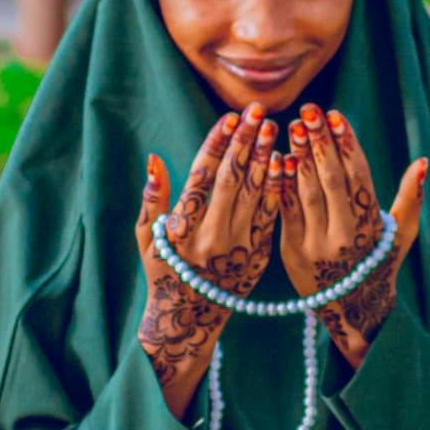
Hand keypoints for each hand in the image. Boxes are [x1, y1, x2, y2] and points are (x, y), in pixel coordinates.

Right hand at [136, 105, 280, 413]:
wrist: (190, 318)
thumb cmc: (163, 271)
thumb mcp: (146, 239)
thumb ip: (151, 199)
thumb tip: (154, 160)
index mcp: (183, 228)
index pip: (202, 177)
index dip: (215, 145)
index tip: (228, 118)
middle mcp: (212, 236)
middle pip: (232, 180)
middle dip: (245, 142)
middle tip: (257, 111)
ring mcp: (238, 247)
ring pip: (255, 194)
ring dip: (264, 157)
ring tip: (272, 128)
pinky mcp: (258, 255)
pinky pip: (272, 215)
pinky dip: (277, 187)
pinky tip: (284, 162)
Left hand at [279, 103, 425, 369]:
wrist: (350, 307)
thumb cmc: (380, 262)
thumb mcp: (401, 234)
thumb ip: (411, 197)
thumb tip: (423, 162)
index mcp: (371, 227)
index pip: (358, 177)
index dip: (346, 145)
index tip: (336, 115)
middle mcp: (344, 236)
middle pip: (331, 181)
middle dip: (321, 143)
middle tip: (311, 110)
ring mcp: (315, 244)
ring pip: (306, 193)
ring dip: (300, 157)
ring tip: (296, 127)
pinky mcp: (291, 250)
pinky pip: (285, 210)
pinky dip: (281, 183)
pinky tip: (279, 156)